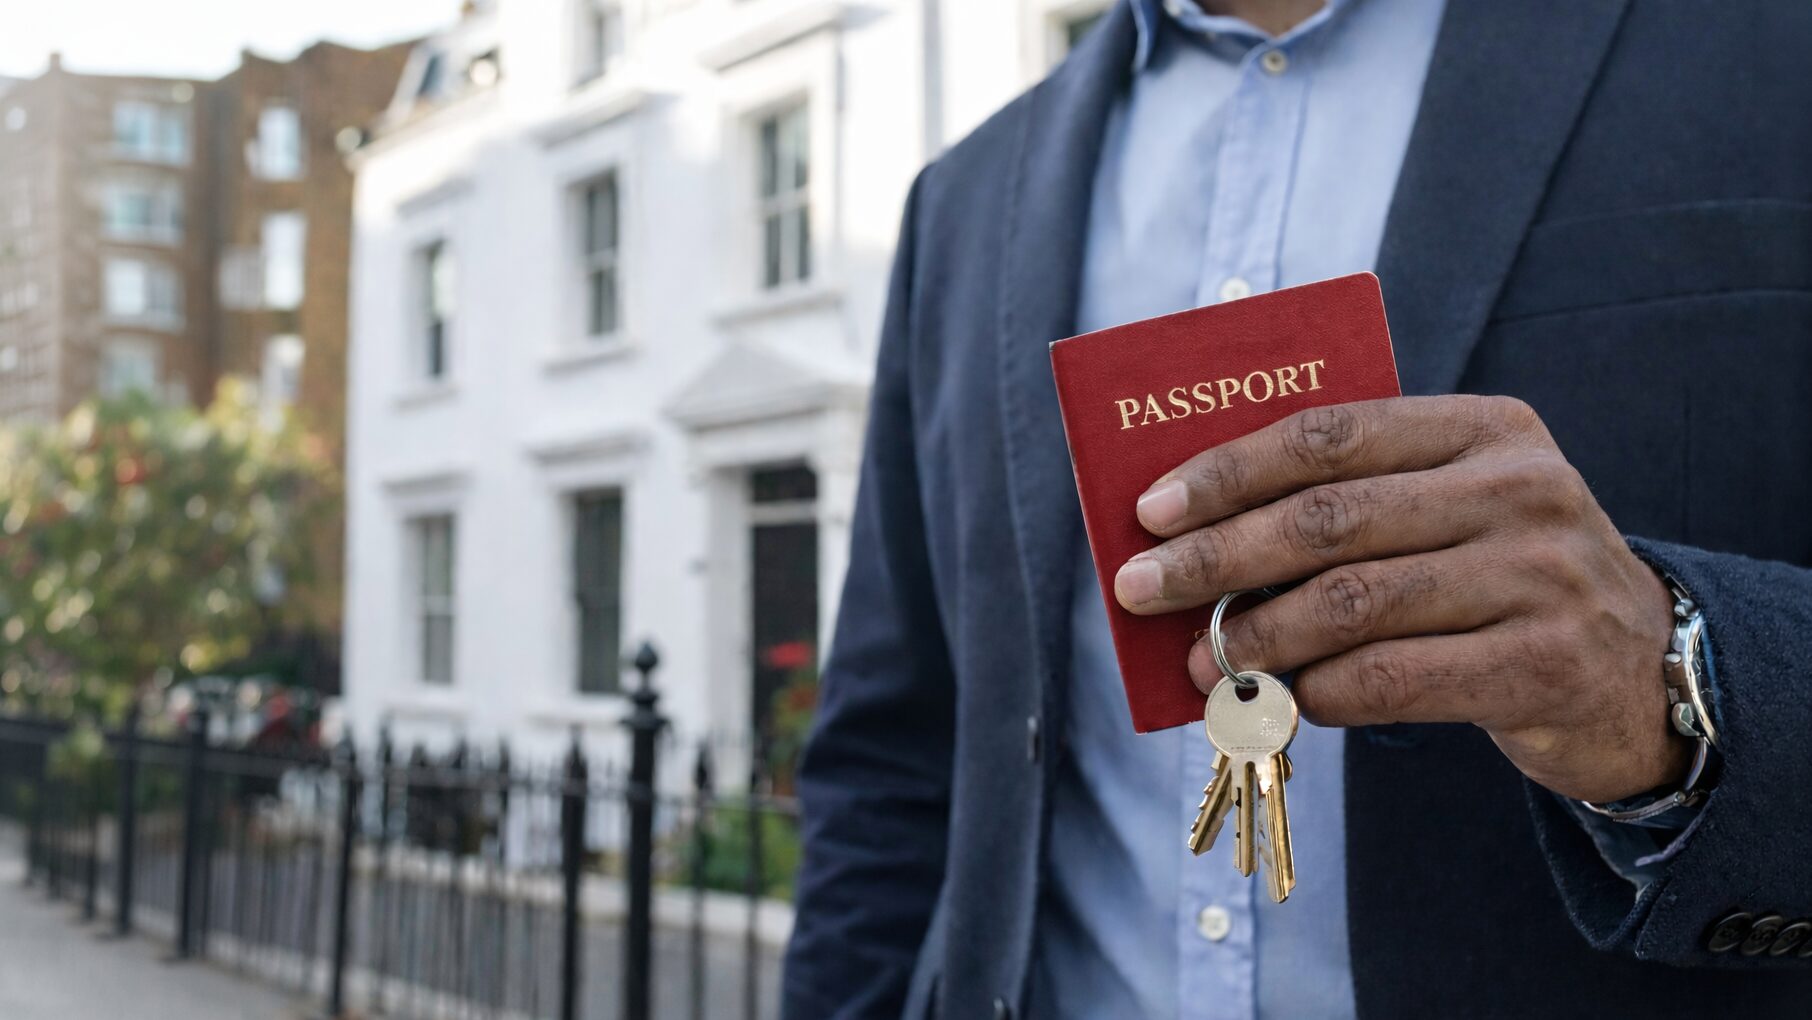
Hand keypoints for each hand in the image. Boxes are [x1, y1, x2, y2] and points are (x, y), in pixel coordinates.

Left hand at [1113, 395, 1688, 803]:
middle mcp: (1519, 488)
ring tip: (1205, 662)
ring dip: (1256, 637)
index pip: (1331, 435)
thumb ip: (1354, 503)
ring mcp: (1540, 576)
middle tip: (1141, 590)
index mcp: (1484, 428)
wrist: (1637, 668)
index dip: (1228, 471)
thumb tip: (1197, 538)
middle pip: (1329, 519)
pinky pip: (1396, 679)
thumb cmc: (1501, 577)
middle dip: (1216, 556)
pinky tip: (1286, 698)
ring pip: (1355, 603)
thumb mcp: (1452, 508)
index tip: (1150, 510)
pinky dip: (1322, 692)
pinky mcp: (1546, 664)